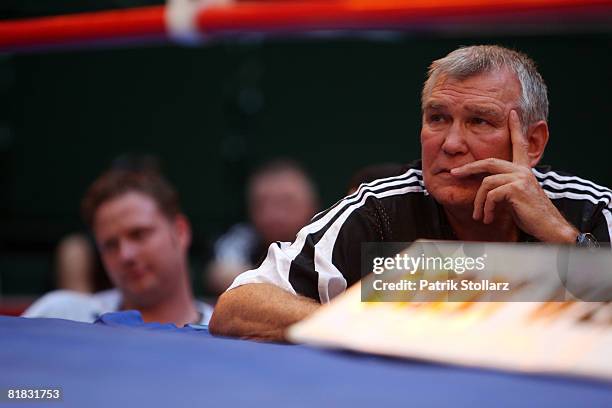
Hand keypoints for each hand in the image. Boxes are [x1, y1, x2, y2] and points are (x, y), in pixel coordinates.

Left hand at [450, 110, 577, 242]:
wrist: (547, 227)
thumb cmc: (530, 215)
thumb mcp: (513, 197)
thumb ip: (501, 187)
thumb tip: (482, 188)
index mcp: (522, 169)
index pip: (518, 144)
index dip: (515, 128)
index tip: (512, 113)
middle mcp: (522, 170)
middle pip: (488, 162)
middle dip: (468, 168)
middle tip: (453, 174)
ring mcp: (520, 177)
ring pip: (486, 183)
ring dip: (478, 203)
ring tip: (479, 216)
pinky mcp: (517, 188)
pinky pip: (491, 195)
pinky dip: (486, 208)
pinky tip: (488, 219)